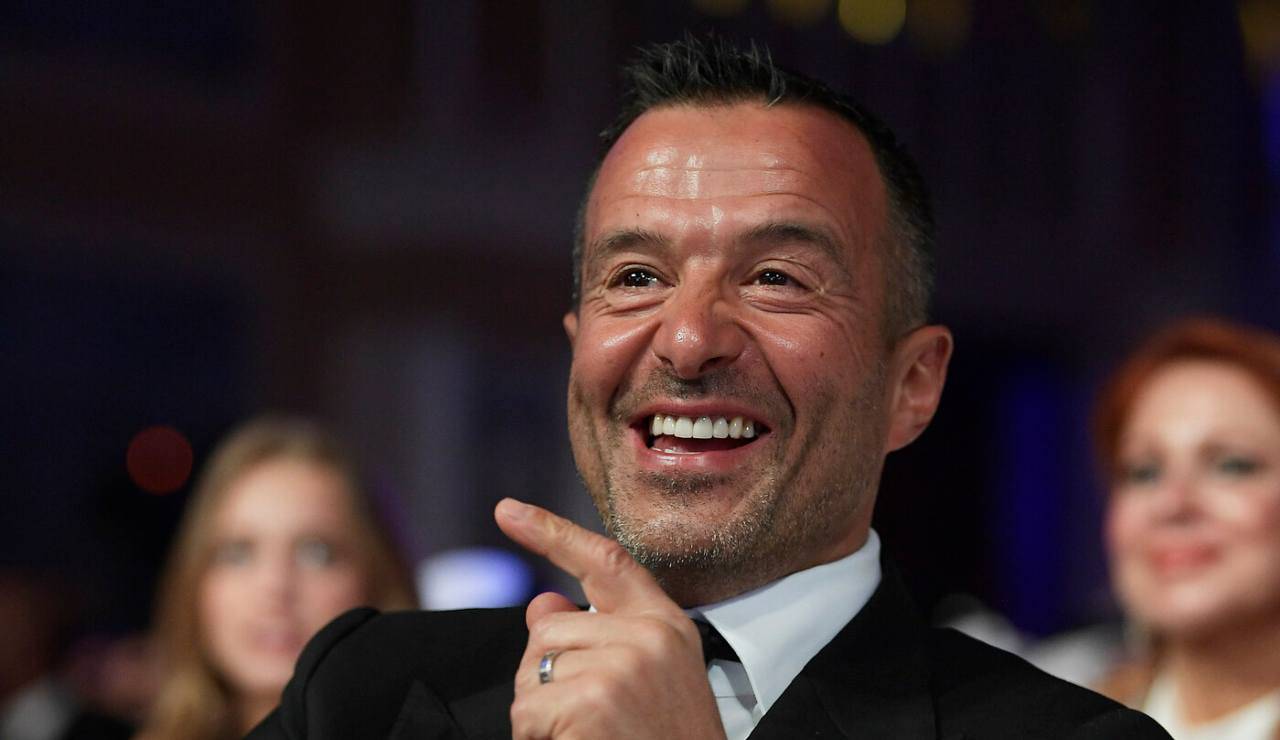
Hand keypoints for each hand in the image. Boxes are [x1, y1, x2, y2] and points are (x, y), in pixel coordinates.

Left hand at [495, 498, 725, 739]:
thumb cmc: (667, 739)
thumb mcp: (649, 679)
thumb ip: (600, 636)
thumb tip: (541, 602)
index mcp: (666, 624)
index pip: (604, 561)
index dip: (551, 532)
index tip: (507, 511)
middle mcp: (646, 636)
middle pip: (549, 627)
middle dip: (547, 672)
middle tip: (588, 718)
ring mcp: (619, 666)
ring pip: (532, 671)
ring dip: (542, 712)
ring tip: (589, 736)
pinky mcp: (590, 702)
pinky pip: (527, 711)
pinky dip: (537, 738)